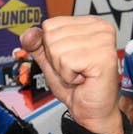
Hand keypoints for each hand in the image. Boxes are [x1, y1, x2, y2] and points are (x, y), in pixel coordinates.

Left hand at [21, 16, 123, 133]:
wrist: (90, 110)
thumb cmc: (76, 87)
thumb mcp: (50, 61)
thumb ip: (37, 44)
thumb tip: (28, 33)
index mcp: (89, 23)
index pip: (50, 25)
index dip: (50, 48)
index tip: (68, 60)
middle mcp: (99, 27)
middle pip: (52, 36)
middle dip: (56, 59)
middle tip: (74, 70)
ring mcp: (104, 40)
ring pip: (57, 49)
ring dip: (62, 69)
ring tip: (79, 75)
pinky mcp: (103, 56)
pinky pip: (66, 62)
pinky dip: (69, 76)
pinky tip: (83, 79)